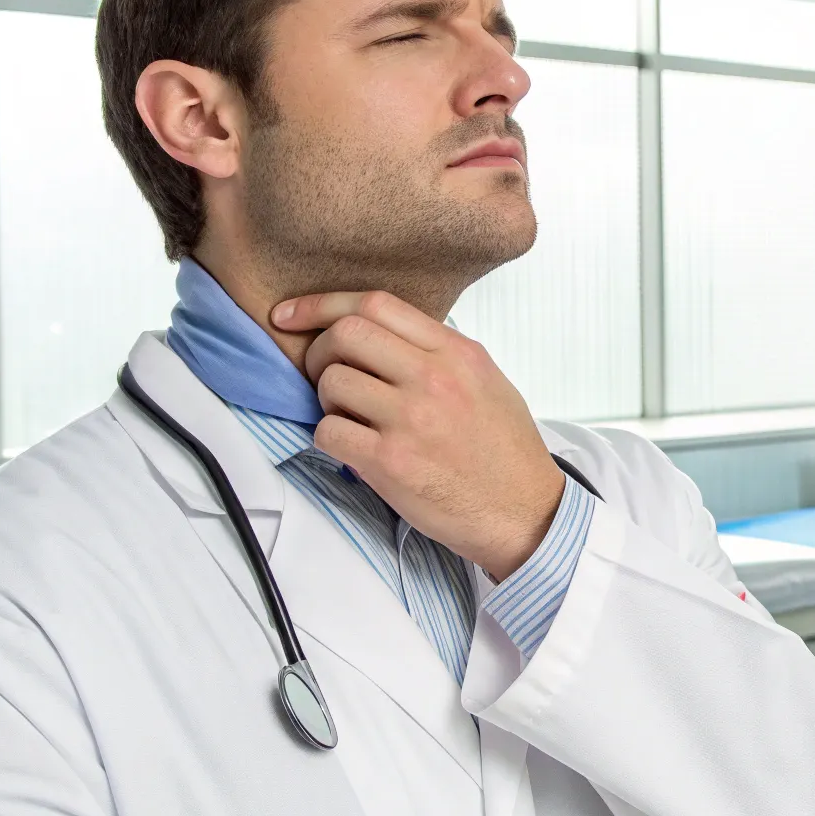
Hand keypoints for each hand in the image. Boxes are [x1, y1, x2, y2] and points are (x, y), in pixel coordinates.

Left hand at [272, 291, 565, 579]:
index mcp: (457, 352)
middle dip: (319, 352)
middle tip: (325, 375)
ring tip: (350, 417)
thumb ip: (438, 351)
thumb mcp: (486, 380)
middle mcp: (433, 378)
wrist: (523, 511)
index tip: (291, 315)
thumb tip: (381, 335)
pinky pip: (328, 432)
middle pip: (345, 334)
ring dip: (326, 400)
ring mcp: (410, 419)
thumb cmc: (504, 449)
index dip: (321, 305)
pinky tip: (353, 447)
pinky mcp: (390, 462)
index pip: (375, 304)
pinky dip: (330, 438)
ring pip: (331, 382)